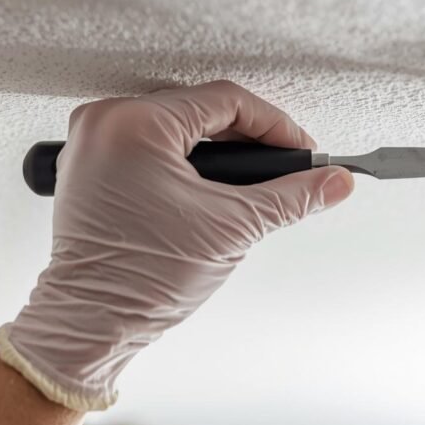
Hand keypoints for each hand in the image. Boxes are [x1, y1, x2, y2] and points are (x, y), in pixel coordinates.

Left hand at [0, 81, 353, 410]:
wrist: (94, 322)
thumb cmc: (141, 279)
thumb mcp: (235, 226)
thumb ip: (293, 196)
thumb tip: (334, 181)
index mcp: (135, 125)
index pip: (228, 102)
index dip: (276, 126)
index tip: (302, 151)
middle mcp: (107, 123)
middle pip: (203, 108)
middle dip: (250, 138)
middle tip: (283, 165)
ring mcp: (93, 142)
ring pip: (178, 123)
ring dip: (220, 146)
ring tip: (253, 175)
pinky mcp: (90, 164)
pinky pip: (151, 141)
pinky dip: (187, 157)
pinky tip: (213, 182)